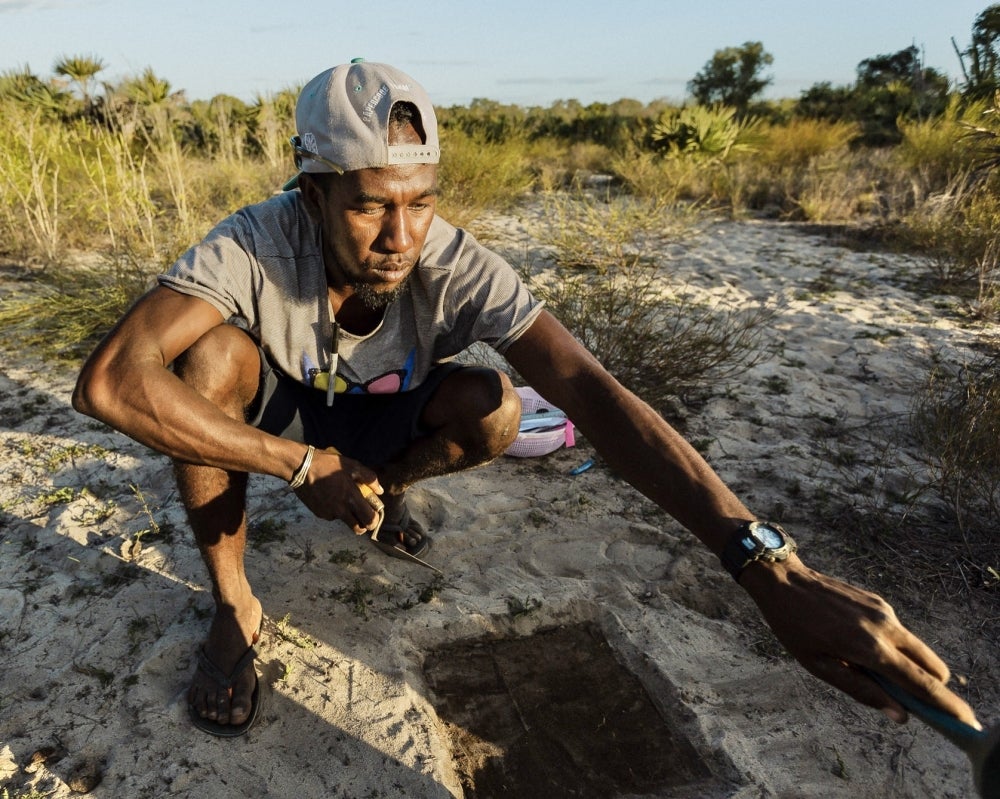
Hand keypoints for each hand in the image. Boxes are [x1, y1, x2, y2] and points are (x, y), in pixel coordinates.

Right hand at [293, 448, 382, 533]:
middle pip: (358, 529)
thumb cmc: (328, 464)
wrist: (302, 468)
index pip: (369, 520)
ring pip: (344, 521)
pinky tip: (330, 497)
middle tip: (363, 516)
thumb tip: (380, 490)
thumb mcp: (351, 465)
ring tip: (344, 501)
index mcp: (352, 498)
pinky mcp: (319, 514)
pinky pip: (332, 516)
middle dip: (363, 525)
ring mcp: (329, 513)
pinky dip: (334, 510)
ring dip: (348, 516)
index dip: (374, 521)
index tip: (374, 515)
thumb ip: (369, 478)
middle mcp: (341, 510)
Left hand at [741, 555, 980, 728]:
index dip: (945, 705)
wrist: (784, 580)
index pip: (921, 684)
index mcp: (871, 648)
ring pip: (918, 648)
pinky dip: (894, 649)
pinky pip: (899, 633)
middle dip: (933, 688)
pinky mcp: (879, 602)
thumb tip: (900, 715)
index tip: (965, 721)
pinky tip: (860, 648)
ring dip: (911, 667)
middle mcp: (886, 627)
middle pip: (932, 666)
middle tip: (913, 704)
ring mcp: (885, 612)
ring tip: (871, 672)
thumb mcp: (820, 666)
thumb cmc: (795, 627)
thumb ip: (862, 690)